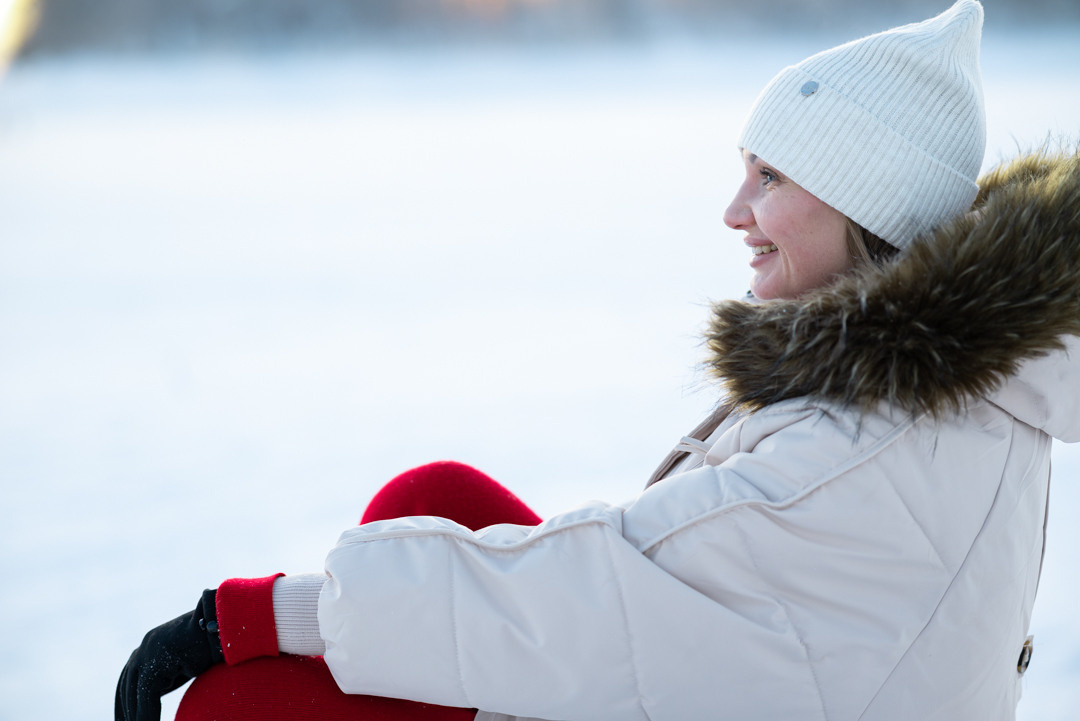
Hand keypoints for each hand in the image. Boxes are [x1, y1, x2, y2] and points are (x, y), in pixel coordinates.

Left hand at [115, 589, 224, 720]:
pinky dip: (147, 714)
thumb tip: (168, 688)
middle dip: (126, 709)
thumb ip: (174, 675)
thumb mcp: (189, 664)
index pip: (130, 680)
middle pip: (127, 687)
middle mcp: (145, 648)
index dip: (128, 703)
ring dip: (136, 715)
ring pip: (134, 693)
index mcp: (151, 647)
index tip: (127, 718)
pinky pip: (147, 695)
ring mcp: (148, 652)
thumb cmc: (217, 642)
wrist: (229, 623)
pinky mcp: (155, 660)